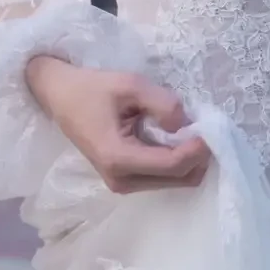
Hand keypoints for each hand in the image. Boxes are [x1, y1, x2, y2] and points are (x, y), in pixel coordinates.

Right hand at [25, 56, 210, 194]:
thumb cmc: (92, 88)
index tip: (210, 128)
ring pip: (175, 181)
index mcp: (118, 158)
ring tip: (189, 130)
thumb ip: (163, 103)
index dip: (198, 149)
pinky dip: (176, 160)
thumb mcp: (130, 84)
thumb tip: (185, 125)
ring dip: (188, 158)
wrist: (60, 96)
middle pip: (179, 179)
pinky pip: (163, 177)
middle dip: (197, 156)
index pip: (173, 165)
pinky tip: (174, 138)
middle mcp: (121, 180)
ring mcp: (122, 184)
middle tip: (204, 128)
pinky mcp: (125, 180)